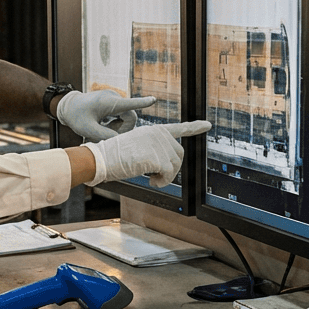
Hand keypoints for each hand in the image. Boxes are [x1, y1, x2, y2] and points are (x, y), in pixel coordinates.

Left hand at [56, 90, 157, 141]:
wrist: (68, 106)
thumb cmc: (76, 117)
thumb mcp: (89, 130)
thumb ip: (106, 136)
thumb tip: (121, 141)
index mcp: (108, 102)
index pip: (129, 103)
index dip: (142, 103)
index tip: (154, 100)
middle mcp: (114, 98)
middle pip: (130, 117)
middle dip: (124, 129)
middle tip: (108, 136)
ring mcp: (114, 99)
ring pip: (127, 117)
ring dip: (119, 127)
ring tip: (103, 129)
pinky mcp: (113, 101)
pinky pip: (122, 115)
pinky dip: (116, 123)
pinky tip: (104, 124)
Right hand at [83, 121, 210, 186]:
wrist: (102, 159)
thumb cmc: (114, 157)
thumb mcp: (137, 149)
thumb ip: (154, 151)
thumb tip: (168, 166)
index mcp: (153, 130)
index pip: (178, 128)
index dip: (195, 127)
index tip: (207, 125)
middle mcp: (158, 134)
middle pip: (179, 154)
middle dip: (172, 169)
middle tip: (156, 177)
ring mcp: (158, 144)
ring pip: (175, 165)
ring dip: (166, 177)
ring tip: (152, 180)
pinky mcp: (156, 156)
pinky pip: (169, 174)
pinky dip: (163, 182)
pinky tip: (152, 183)